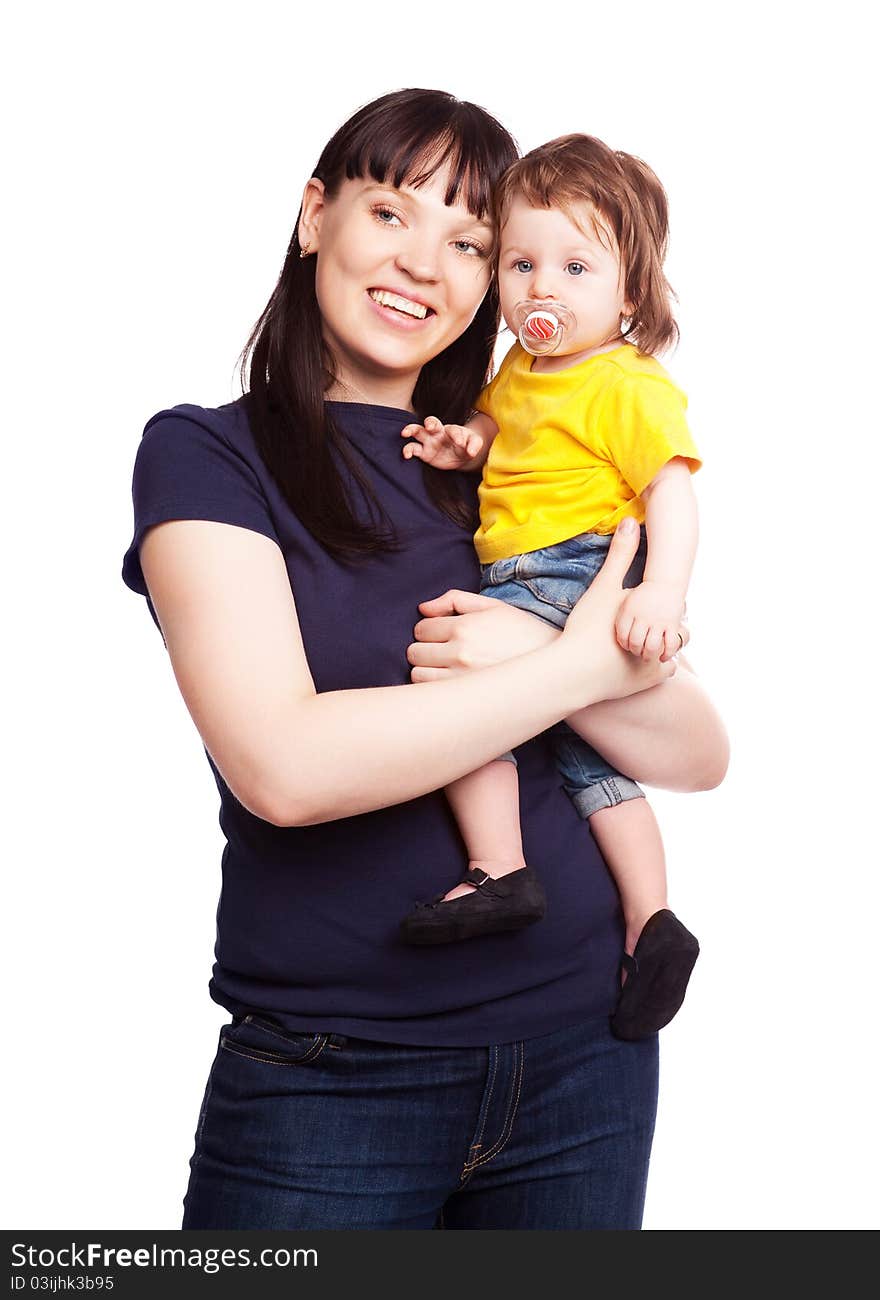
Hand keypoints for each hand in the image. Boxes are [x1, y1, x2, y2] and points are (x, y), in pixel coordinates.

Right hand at [401, 416, 483, 469]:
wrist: (462, 455)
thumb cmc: (468, 445)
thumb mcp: (475, 443)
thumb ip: (474, 445)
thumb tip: (471, 452)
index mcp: (452, 429)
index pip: (452, 429)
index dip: (456, 435)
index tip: (460, 443)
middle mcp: (438, 432)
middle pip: (430, 422)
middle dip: (429, 423)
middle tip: (430, 427)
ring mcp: (429, 441)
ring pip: (417, 431)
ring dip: (410, 430)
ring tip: (405, 433)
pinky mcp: (423, 452)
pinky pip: (413, 449)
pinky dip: (408, 450)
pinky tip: (406, 456)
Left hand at [407, 591, 556, 681]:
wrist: (552, 668)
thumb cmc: (522, 633)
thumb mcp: (494, 607)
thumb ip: (455, 600)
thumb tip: (423, 609)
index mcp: (464, 626)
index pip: (421, 628)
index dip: (429, 631)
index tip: (442, 635)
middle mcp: (459, 653)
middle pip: (414, 652)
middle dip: (425, 650)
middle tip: (443, 652)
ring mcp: (460, 679)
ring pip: (418, 674)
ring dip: (426, 670)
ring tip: (446, 669)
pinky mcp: (465, 699)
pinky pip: (430, 693)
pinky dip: (433, 688)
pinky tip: (450, 684)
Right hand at [560, 519, 678, 700]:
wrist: (573, 673)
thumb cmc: (587, 628)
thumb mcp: (604, 588)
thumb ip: (620, 555)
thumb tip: (631, 519)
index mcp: (657, 614)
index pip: (677, 605)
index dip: (664, 603)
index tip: (653, 602)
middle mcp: (663, 640)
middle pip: (680, 629)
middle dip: (669, 625)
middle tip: (654, 621)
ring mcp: (657, 665)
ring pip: (675, 651)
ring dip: (666, 645)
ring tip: (648, 639)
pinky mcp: (647, 684)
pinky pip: (663, 671)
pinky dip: (656, 665)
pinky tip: (640, 660)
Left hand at [614, 580, 686, 661]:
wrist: (664, 583)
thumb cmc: (643, 597)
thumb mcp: (627, 603)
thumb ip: (621, 620)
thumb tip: (621, 642)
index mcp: (629, 612)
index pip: (622, 635)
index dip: (624, 645)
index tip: (627, 646)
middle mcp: (643, 617)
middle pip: (635, 643)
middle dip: (635, 652)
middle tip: (637, 652)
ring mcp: (659, 621)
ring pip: (652, 646)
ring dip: (648, 655)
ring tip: (648, 656)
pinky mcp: (672, 624)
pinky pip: (670, 644)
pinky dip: (667, 654)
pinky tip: (662, 657)